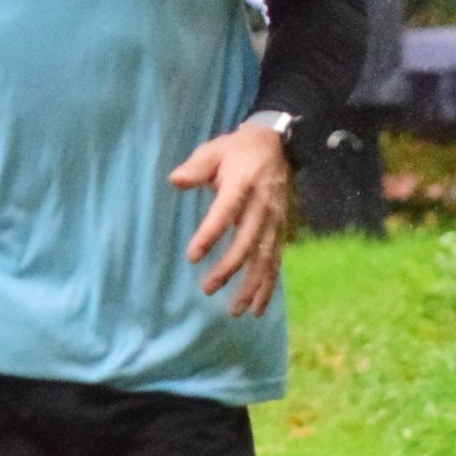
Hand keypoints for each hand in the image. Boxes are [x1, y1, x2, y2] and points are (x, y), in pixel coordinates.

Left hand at [173, 122, 291, 316]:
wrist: (275, 146)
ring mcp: (274, 221)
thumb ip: (196, 167)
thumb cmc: (236, 151)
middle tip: (208, 288)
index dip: (210, 234)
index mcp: (242, 184)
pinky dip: (268, 287)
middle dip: (228, 268)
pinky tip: (258, 309)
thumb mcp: (214, 150)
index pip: (225, 212)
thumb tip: (175, 180)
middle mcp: (261, 206)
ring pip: (264, 258)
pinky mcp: (280, 231)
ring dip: (251, 286)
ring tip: (235, 310)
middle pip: (246, 242)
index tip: (192, 255)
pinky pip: (275, 262)